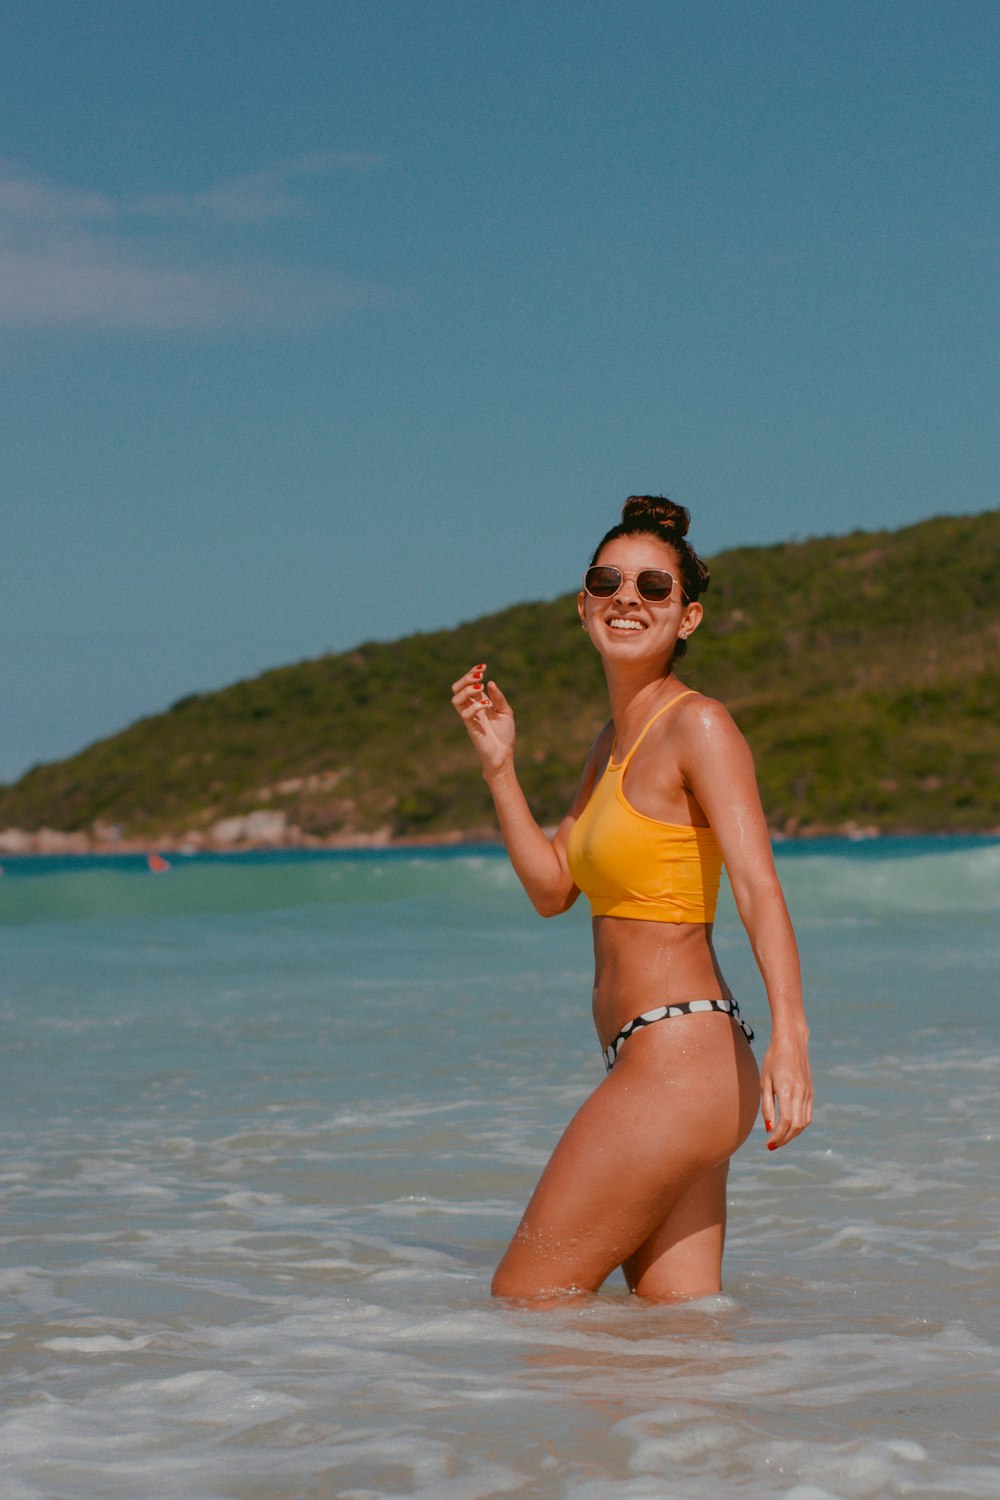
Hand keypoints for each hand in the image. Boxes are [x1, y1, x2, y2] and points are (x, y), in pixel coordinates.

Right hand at [450, 664, 515, 777]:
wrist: (504, 756)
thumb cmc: (505, 735)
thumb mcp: (506, 712)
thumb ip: (498, 698)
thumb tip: (490, 682)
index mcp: (480, 702)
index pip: (468, 684)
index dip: (472, 673)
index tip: (484, 667)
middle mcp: (472, 708)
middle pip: (456, 688)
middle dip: (466, 678)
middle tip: (480, 676)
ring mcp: (470, 718)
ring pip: (456, 699)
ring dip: (468, 690)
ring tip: (481, 688)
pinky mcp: (471, 728)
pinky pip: (465, 714)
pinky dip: (475, 706)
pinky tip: (487, 705)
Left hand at [761, 1027, 812, 1150]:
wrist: (792, 1041)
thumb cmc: (773, 1059)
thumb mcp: (764, 1081)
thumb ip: (767, 1106)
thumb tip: (770, 1128)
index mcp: (787, 1090)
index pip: (785, 1122)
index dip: (778, 1136)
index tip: (768, 1144)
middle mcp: (801, 1093)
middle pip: (796, 1126)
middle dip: (785, 1139)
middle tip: (773, 1145)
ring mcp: (808, 1093)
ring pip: (804, 1122)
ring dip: (793, 1134)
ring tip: (780, 1138)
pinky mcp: (811, 1091)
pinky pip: (808, 1114)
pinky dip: (800, 1125)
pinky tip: (790, 1127)